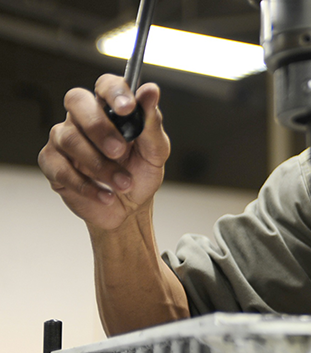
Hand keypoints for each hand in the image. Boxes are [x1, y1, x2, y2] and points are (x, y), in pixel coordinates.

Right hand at [38, 74, 169, 229]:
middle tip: (119, 150)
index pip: (105, 85)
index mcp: (111, 109)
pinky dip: (87, 185)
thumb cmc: (141, 172)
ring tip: (123, 183)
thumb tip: (151, 91)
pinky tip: (106, 195)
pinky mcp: (52, 164)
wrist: (130, 207)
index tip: (128, 108)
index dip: (114, 92)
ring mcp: (64, 139)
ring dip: (100, 165)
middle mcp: (84, 118)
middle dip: (98, 126)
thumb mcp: (155, 150)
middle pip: (76, 101)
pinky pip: (61, 169)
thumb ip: (152, 122)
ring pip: (69, 139)